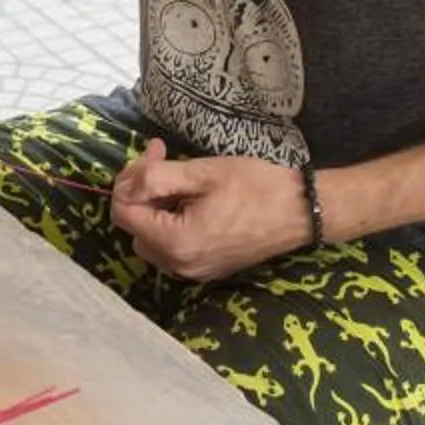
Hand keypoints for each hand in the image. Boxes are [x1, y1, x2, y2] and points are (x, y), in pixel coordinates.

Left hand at [109, 139, 312, 282]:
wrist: (301, 210)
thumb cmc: (254, 187)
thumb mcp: (201, 173)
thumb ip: (154, 178)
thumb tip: (124, 184)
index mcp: (174, 242)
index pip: (124, 213)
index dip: (129, 179)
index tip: (153, 152)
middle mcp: (179, 265)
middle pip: (135, 227)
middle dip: (142, 190)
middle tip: (163, 156)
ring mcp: (194, 271)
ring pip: (151, 238)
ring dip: (156, 206)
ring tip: (178, 177)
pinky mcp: (207, 269)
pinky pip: (173, 247)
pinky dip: (172, 222)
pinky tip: (191, 199)